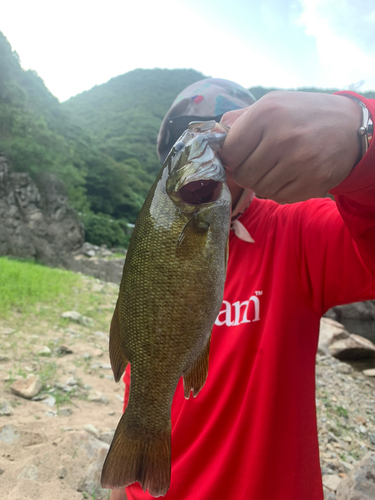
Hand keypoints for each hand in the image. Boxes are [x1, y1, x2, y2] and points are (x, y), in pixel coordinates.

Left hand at [220, 91, 361, 203]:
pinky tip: (292, 174)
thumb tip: (213, 136)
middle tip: (261, 162)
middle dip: (247, 172)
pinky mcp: (312, 182)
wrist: (350, 127)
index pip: (229, 152)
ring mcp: (299, 162)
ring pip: (259, 189)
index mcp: (267, 112)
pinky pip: (279, 197)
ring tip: (279, 166)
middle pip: (242, 175)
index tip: (241, 154)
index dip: (231, 157)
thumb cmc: (303, 115)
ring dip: (264, 182)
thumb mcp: (272, 104)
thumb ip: (240, 120)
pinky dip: (280, 190)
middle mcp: (282, 137)